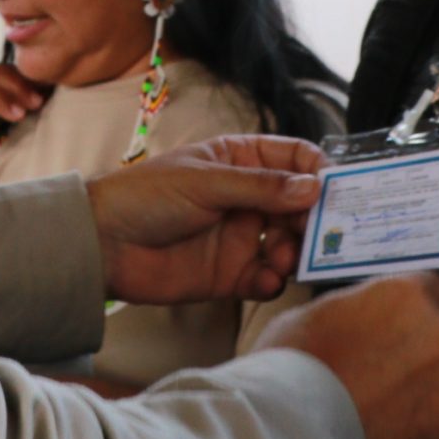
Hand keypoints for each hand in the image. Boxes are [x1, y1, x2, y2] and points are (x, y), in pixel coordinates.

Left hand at [85, 135, 324, 305]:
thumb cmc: (146, 196)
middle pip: (299, 205)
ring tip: (286, 256)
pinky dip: (274, 279)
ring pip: (289, 243)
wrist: (102, 245)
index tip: (337, 188)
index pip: (293, 160)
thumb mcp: (206, 182)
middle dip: (315, 218)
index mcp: (240, 161)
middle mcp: (247, 198)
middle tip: (325, 232)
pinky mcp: (231, 274)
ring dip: (296, 250)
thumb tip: (314, 187)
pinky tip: (267, 278)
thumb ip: (261, 188)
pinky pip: (267, 277)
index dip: (318, 171)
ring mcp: (240, 237)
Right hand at [253, 276, 438, 438]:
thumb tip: (366, 320)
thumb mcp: (314, 315)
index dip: (414, 312)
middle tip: (377, 379)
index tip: (398, 328)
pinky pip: (436, 436)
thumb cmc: (288, 372)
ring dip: (417, 401)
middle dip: (417, 358)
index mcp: (407, 299)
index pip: (437, 290)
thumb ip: (358, 312)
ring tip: (372, 419)